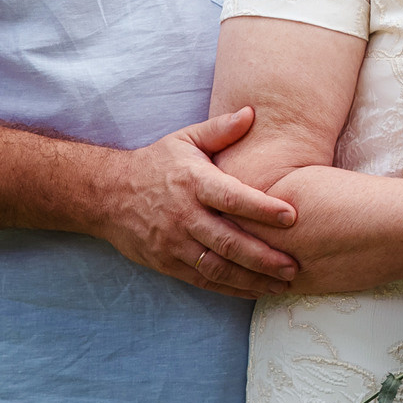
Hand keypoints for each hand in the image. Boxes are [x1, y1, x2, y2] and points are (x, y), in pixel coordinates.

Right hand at [94, 107, 300, 299]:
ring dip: (252, 278)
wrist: (107, 195)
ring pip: (217, 267)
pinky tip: (255, 290)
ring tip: (282, 284)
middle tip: (294, 265)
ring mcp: (174, 243)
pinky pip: (203, 279)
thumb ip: (220, 130)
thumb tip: (252, 112)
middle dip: (264, 256)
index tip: (292, 216)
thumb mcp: (184, 140)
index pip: (231, 197)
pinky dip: (231, 288)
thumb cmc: (155, 165)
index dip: (261, 208)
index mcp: (193, 183)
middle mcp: (184, 215)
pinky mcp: (166, 262)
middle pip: (228, 241)